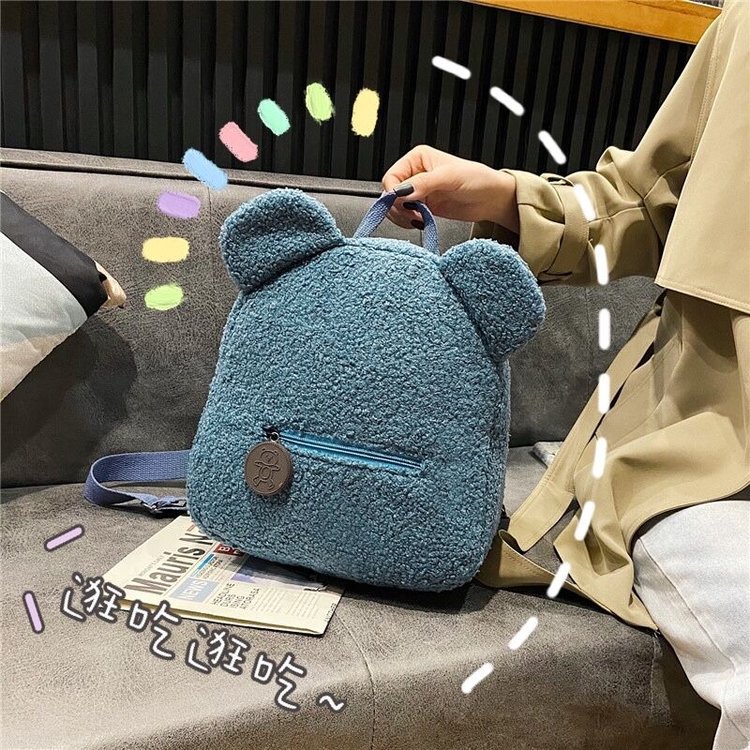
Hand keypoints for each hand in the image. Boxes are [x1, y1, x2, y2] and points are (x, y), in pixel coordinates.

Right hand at [381, 145, 519, 233]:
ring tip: (420, 218)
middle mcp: (415, 174)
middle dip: (398, 207)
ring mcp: (418, 191)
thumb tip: (401, 191)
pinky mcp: (422, 207)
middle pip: (390, 194)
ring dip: (403, 216)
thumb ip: (423, 183)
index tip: (405, 203)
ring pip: (395, 207)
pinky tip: (422, 221)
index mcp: (417, 158)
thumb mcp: (449, 177)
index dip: (394, 193)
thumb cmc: (477, 179)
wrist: (491, 198)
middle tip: (414, 213)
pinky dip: (409, 222)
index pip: (391, 177)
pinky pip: (405, 216)